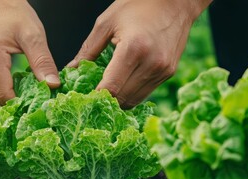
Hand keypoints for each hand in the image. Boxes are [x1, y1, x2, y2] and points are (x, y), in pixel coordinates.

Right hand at [0, 0, 59, 104]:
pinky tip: (15, 90)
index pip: (2, 94)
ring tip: (25, 97)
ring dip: (5, 101)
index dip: (21, 104)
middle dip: (13, 106)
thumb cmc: (15, 15)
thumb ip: (43, 62)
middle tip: (33, 105)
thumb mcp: (34, 36)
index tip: (38, 105)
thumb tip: (53, 86)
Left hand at [68, 0, 211, 108]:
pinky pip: (145, 92)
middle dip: (105, 100)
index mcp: (133, 49)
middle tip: (92, 95)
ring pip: (134, 100)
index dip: (95, 96)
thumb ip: (88, 49)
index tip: (84, 97)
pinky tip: (123, 84)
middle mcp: (151, 64)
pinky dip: (131, 93)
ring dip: (119, 99)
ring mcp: (162, 70)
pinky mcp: (169, 72)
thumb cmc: (139, 5)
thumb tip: (72, 69)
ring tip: (107, 90)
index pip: (111, 88)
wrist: (175, 0)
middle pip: (122, 99)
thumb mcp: (107, 23)